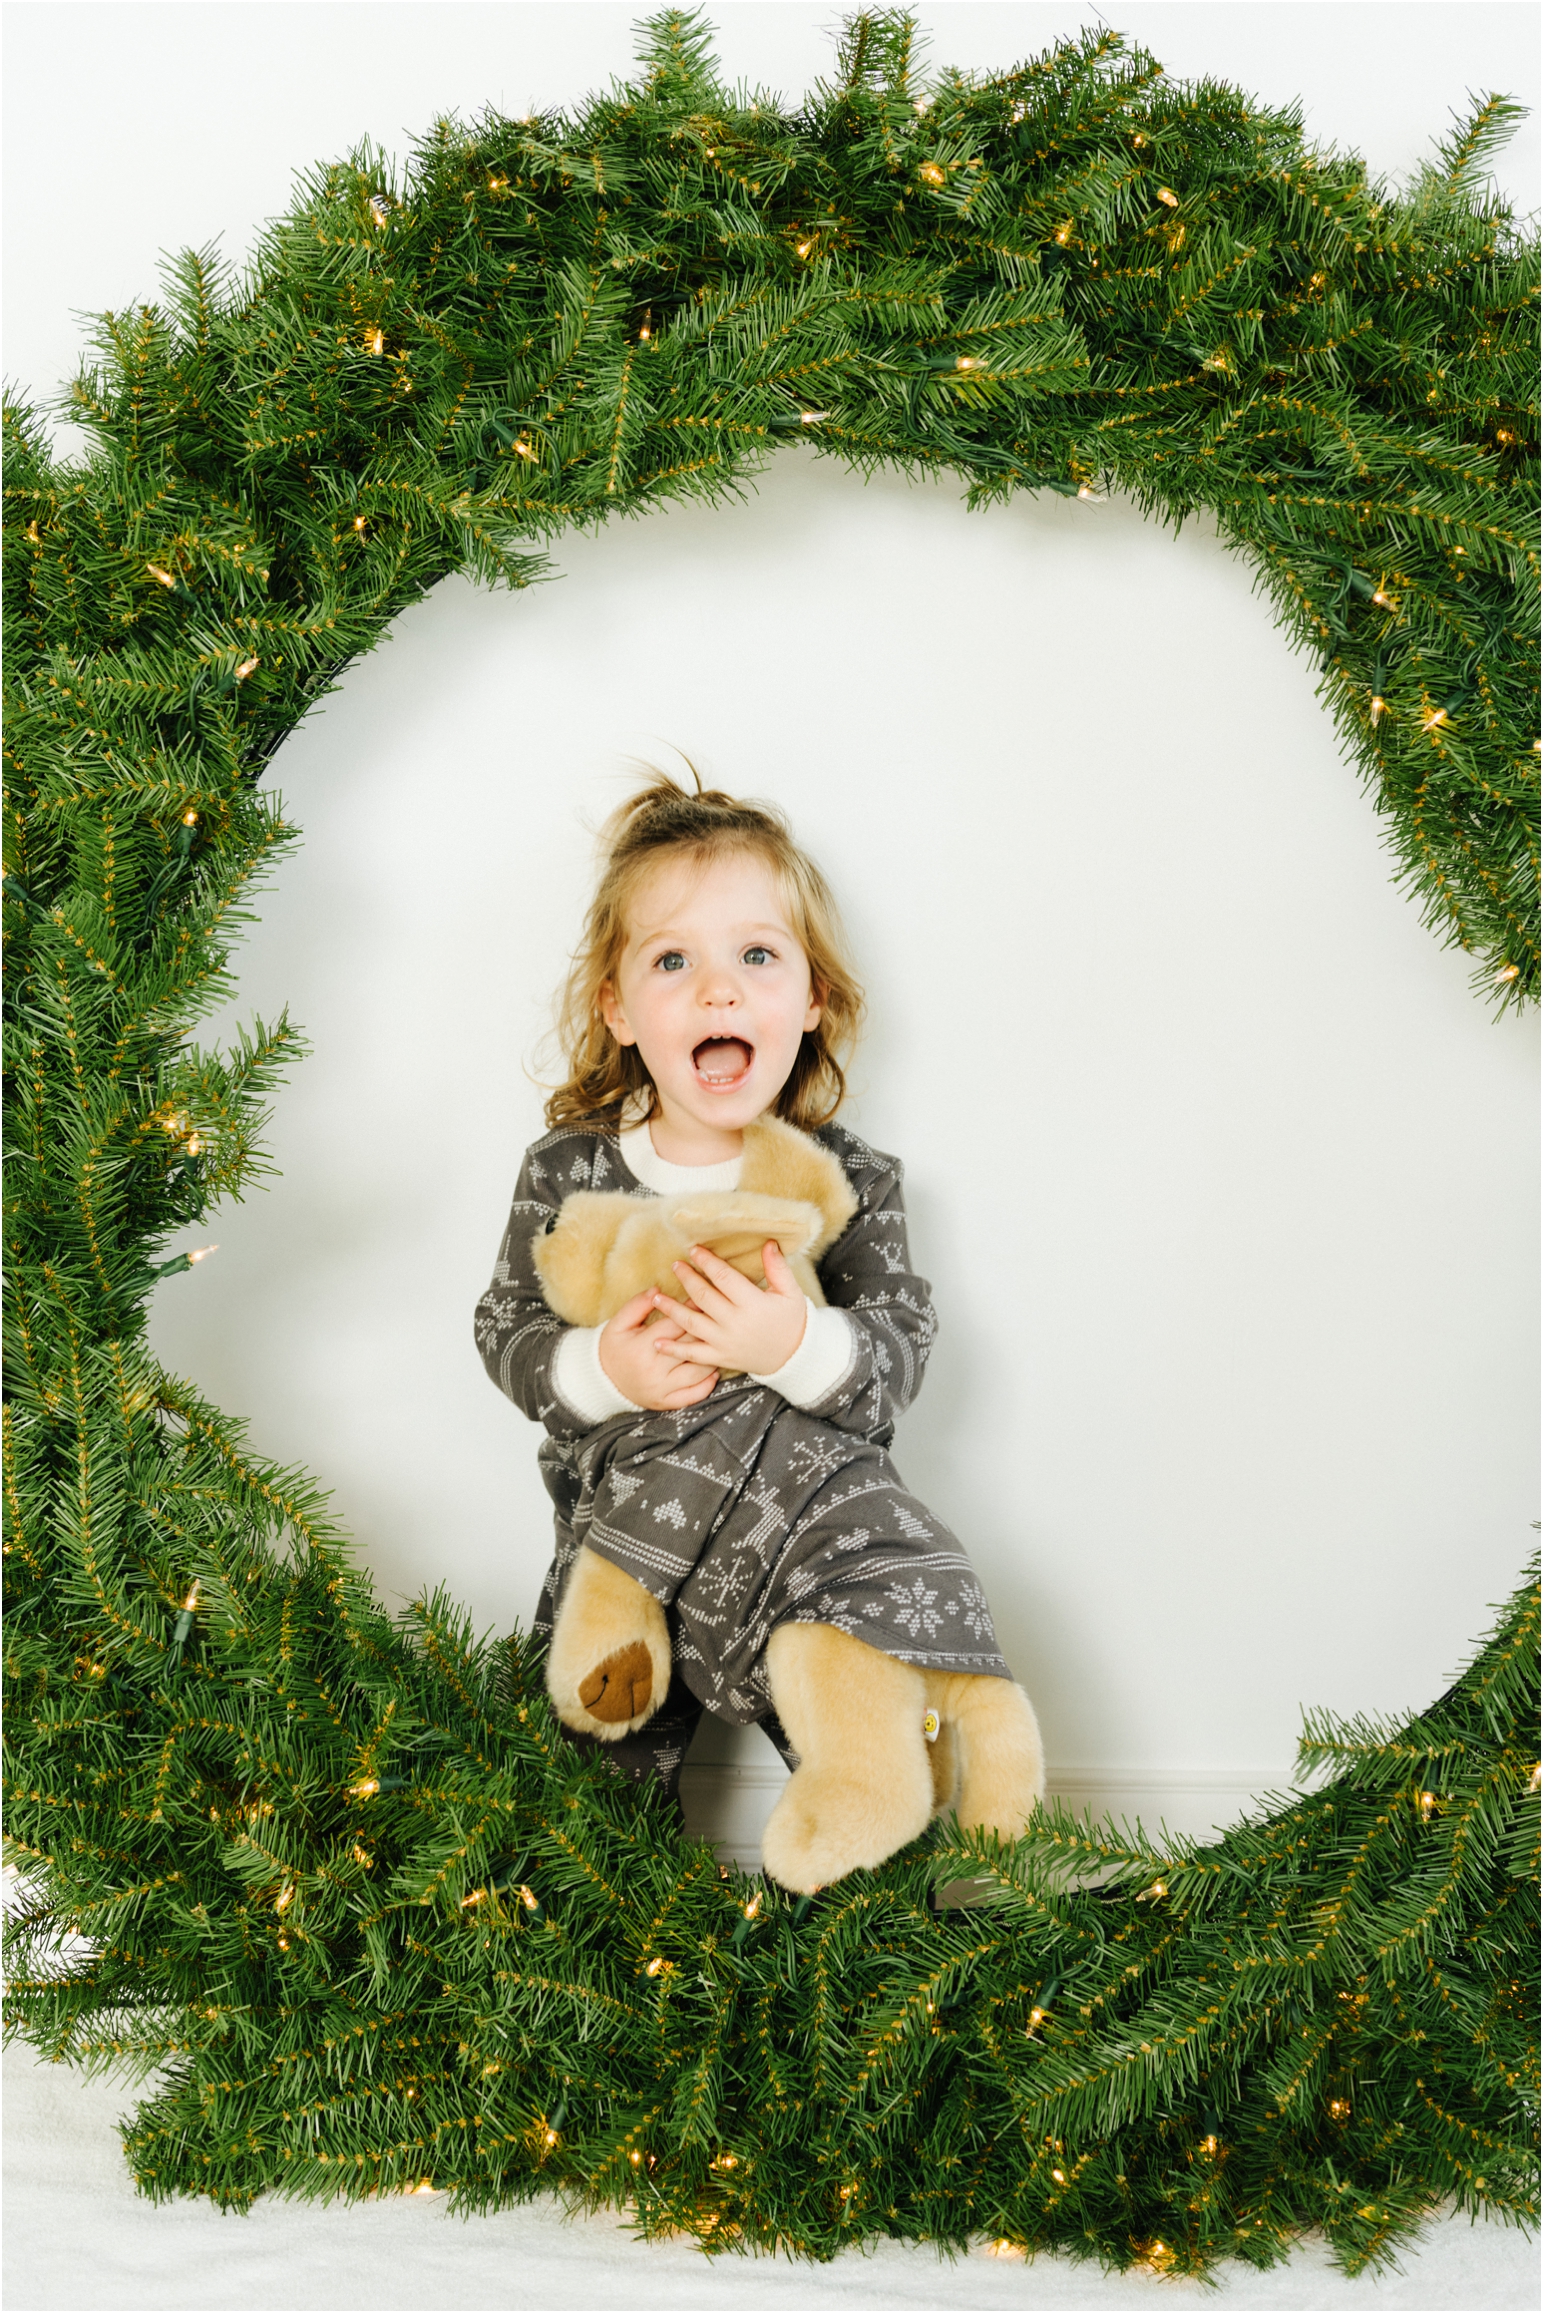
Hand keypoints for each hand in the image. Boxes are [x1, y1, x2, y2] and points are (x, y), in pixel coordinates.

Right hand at [598, 1290, 719, 1410]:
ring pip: (697, 1371)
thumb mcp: (618, 1324)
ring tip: (720, 1343)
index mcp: (641, 1347)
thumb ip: (637, 1305)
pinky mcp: (666, 1403)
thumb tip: (657, 1290)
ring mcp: (662, 1389)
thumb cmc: (613, 1349)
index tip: (703, 1298)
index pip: (674, 1324)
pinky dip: (707, 1384)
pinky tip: (714, 1371)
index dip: (690, 1309)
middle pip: (689, 1346)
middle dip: (706, 1330)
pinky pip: (694, 1396)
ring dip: (712, 1357)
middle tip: (719, 1317)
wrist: (601, 1382)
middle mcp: (654, 1370)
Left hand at [665, 1239, 807, 1376]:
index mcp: (752, 1304)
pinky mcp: (720, 1357)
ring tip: (656, 1298)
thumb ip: (778, 1268)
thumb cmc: (792, 1321)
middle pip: (703, 1297)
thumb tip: (768, 1242)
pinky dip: (674, 1349)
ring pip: (692, 1324)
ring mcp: (725, 1342)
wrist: (794, 1358)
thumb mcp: (791, 1293)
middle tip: (674, 1266)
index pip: (724, 1278)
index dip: (707, 1262)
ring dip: (671, 1310)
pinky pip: (693, 1354)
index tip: (693, 1250)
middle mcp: (735, 1323)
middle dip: (686, 1279)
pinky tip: (657, 1342)